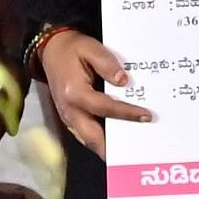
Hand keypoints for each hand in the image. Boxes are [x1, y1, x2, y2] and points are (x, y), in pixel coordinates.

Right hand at [36, 28, 150, 155]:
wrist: (52, 50)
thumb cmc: (73, 49)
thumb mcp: (91, 48)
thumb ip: (107, 63)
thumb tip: (123, 81)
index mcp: (74, 92)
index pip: (105, 108)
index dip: (127, 113)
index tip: (146, 117)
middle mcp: (69, 110)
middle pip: (92, 136)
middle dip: (115, 146)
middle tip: (137, 149)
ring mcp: (67, 117)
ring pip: (88, 140)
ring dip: (107, 147)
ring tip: (130, 150)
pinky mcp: (69, 118)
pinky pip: (85, 135)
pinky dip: (100, 141)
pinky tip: (117, 141)